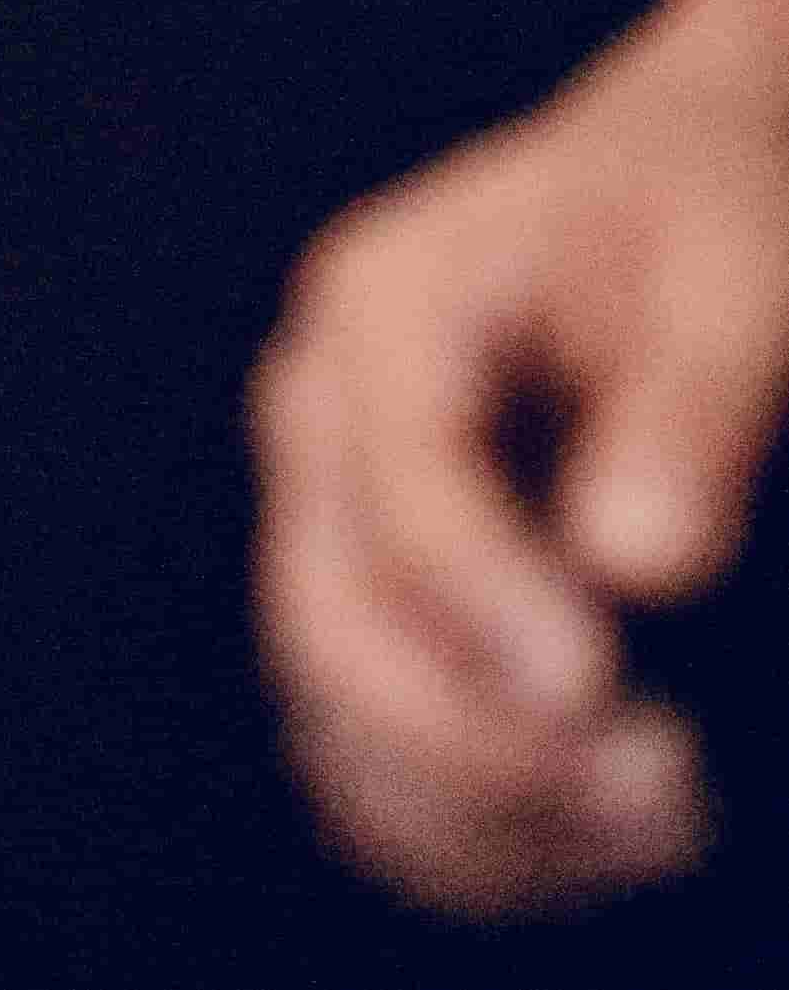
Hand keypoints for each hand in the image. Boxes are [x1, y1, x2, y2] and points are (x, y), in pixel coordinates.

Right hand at [251, 7, 788, 917]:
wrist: (674, 217)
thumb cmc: (704, 224)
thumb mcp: (735, 273)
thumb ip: (691, 405)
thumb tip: (634, 561)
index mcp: (384, 304)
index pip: (395, 488)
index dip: (482, 606)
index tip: (604, 693)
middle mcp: (324, 421)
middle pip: (331, 626)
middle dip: (487, 746)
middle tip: (668, 783)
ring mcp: (332, 527)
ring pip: (337, 729)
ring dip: (489, 819)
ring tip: (665, 817)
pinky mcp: (374, 617)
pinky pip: (374, 773)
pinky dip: (478, 843)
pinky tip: (612, 834)